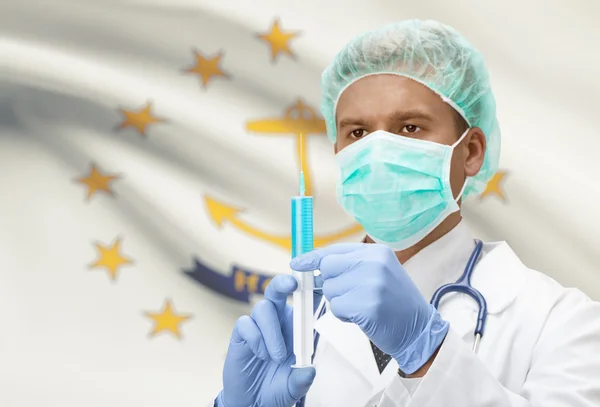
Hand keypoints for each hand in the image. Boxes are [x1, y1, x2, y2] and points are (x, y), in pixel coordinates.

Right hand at [218, 275, 317, 406]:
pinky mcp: (241, 333)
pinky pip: (246, 324)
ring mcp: (258, 325)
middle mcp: (278, 320)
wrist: (254, 401)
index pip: (303, 300)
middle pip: (278, 289)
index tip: (317, 280)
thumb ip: (302, 379)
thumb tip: (309, 371)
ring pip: (263, 308)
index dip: (308, 287)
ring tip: (275, 357)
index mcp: (296, 325)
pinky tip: (260, 355)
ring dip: (272, 331)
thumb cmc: (278, 387)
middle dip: (285, 282)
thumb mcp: (295, 387)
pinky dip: (255, 338)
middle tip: (292, 284)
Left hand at [290, 243, 448, 374]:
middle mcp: (374, 263)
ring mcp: (372, 283)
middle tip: (350, 295)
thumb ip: (351, 265)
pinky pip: (336, 308)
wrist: (419, 329)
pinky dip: (344, 316)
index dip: (313, 257)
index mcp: (376, 252)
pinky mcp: (368, 305)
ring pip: (330, 289)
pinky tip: (362, 317)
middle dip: (331, 283)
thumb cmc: (394, 303)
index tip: (297, 263)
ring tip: (362, 306)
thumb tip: (313, 264)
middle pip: (328, 267)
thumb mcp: (378, 273)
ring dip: (339, 302)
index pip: (335, 250)